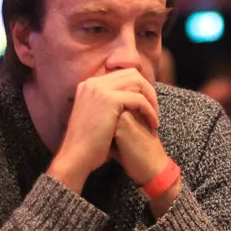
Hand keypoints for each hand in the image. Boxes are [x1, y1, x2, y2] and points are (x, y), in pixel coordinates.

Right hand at [48, 70, 159, 191]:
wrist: (76, 157)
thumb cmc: (89, 144)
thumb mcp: (97, 117)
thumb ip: (109, 105)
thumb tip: (128, 101)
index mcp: (90, 85)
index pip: (122, 75)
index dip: (139, 88)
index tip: (148, 104)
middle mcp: (93, 82)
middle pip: (132, 74)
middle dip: (148, 90)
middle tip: (155, 109)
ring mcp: (100, 89)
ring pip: (138, 83)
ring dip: (151, 100)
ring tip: (155, 117)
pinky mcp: (109, 99)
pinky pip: (139, 99)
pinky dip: (150, 111)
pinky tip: (153, 124)